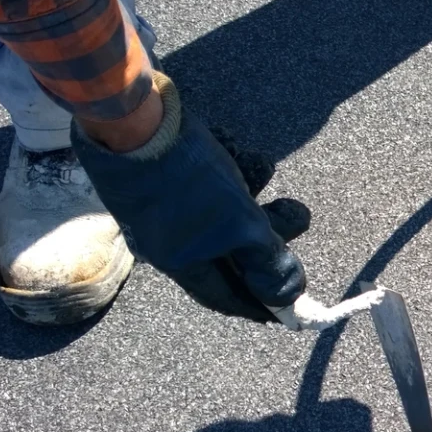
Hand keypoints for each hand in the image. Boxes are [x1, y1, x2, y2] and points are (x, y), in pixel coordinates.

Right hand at [72, 73, 313, 323]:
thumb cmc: (190, 180)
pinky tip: (246, 156)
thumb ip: (267, 261)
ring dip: (253, 197)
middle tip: (295, 217)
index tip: (286, 310)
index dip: (258, 304)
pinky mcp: (168, 177)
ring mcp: (166, 209)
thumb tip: (288, 297)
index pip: (224, 296)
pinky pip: (210, 186)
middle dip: (267, 234)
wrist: (136, 122)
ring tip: (266, 173)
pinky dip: (233, 173)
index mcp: (182, 262)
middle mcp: (171, 241)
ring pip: (224, 213)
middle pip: (231, 253)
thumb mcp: (241, 225)